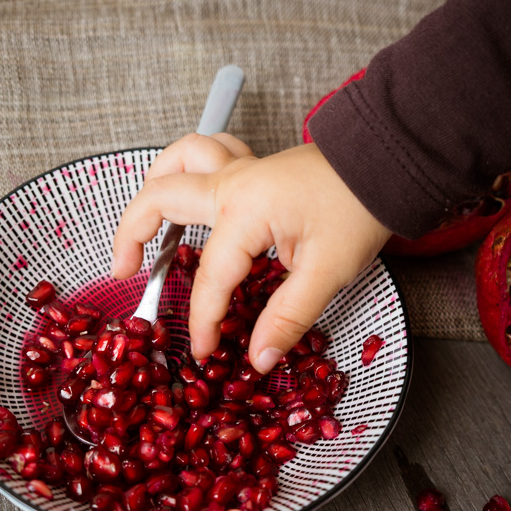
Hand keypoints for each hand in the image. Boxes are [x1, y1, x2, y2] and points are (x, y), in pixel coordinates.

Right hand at [112, 133, 390, 372]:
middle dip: (131, 234)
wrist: (386, 165)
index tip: (205, 351)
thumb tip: (257, 357)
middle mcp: (232, 184)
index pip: (212, 277)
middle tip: (125, 271)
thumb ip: (287, 316)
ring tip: (146, 223)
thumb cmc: (359, 211)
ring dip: (153, 186)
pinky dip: (187, 167)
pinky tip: (191, 191)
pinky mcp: (253, 165)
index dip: (204, 320)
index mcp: (245, 211)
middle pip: (159, 198)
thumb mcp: (327, 272)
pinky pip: (206, 153)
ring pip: (178, 159)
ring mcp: (241, 168)